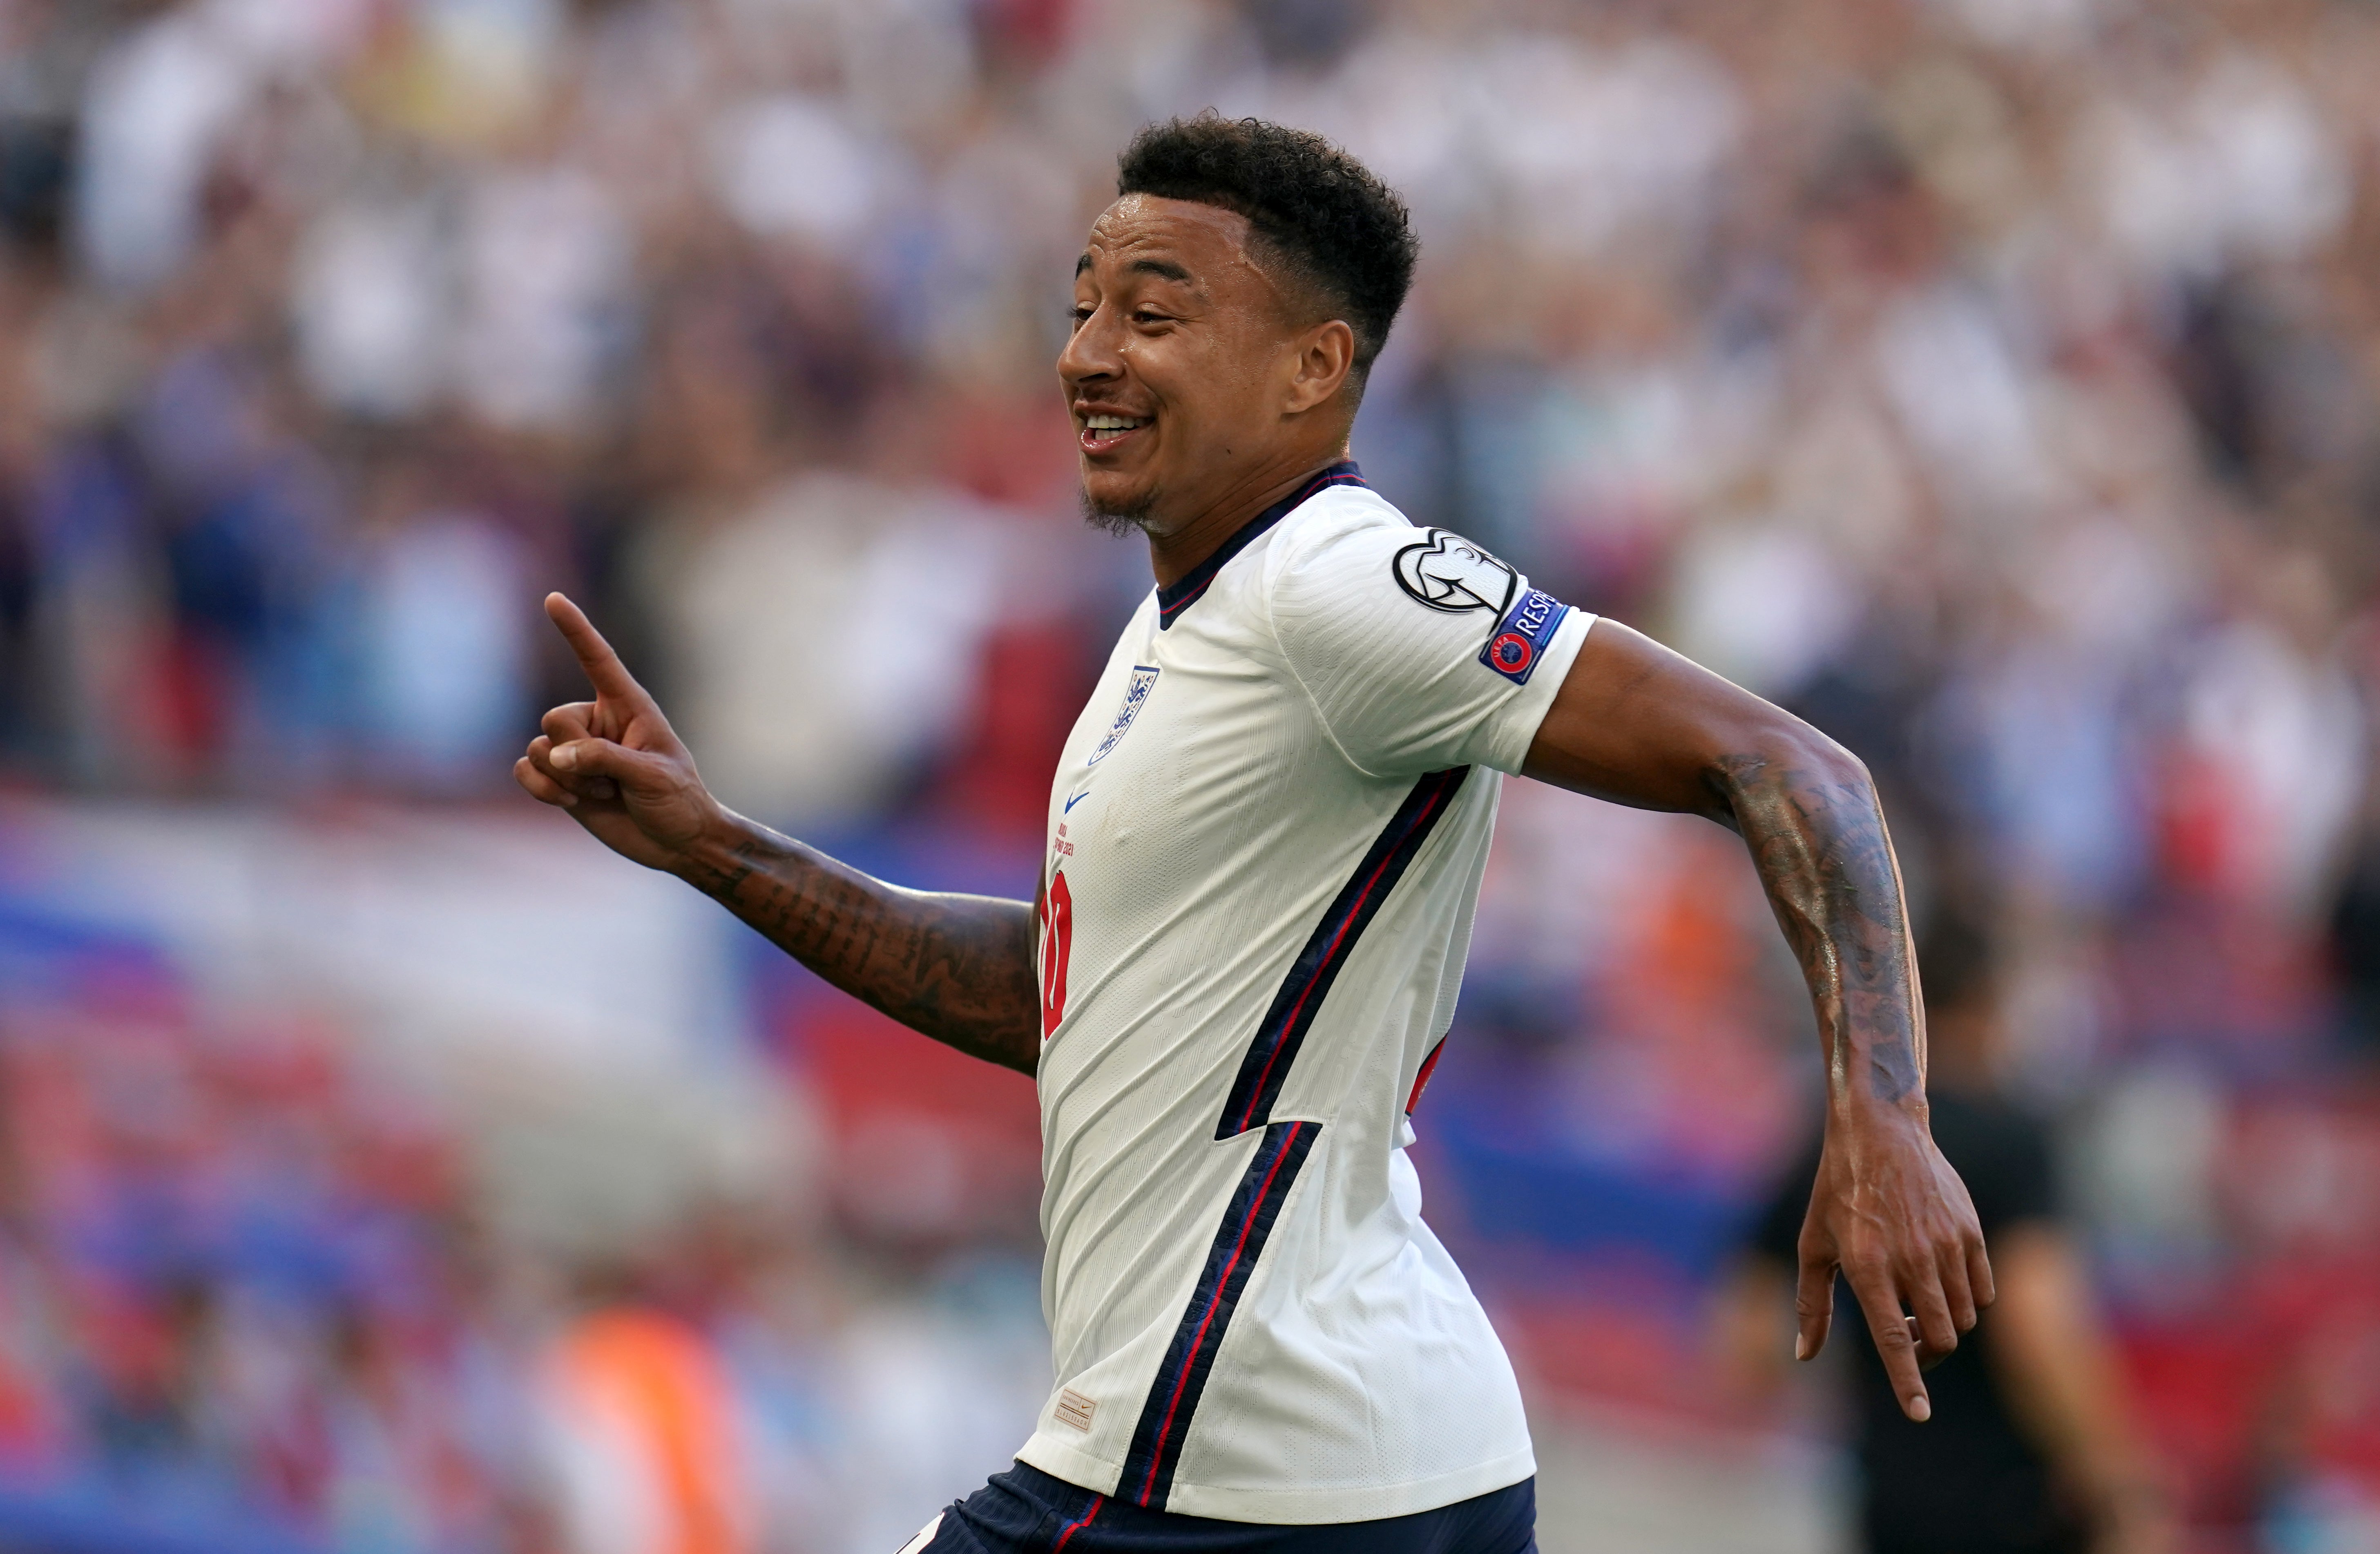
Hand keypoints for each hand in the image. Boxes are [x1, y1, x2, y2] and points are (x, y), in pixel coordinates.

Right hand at [514, 593, 720, 873]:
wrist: (676, 843)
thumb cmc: (678, 802)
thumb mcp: (652, 776)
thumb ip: (605, 760)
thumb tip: (559, 757)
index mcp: (629, 706)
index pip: (597, 660)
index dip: (575, 630)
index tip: (553, 599)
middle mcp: (597, 722)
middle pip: (555, 719)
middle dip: (576, 755)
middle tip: (612, 782)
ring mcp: (576, 750)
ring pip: (537, 748)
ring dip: (565, 779)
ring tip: (603, 794)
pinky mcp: (560, 778)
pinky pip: (525, 770)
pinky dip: (540, 789)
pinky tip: (569, 803)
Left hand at [1795, 1104, 1992, 1421]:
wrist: (1881, 1132)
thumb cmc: (1838, 1191)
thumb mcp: (1813, 1244)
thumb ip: (1811, 1304)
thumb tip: (1805, 1355)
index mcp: (1868, 1265)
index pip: (1893, 1339)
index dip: (1907, 1383)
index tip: (1919, 1415)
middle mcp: (1911, 1259)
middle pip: (1938, 1339)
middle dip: (1923, 1355)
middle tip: (1903, 1335)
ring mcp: (1946, 1245)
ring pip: (1962, 1319)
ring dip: (1943, 1326)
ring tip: (1915, 1302)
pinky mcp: (1972, 1232)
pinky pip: (1982, 1292)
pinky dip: (1966, 1302)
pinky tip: (1940, 1281)